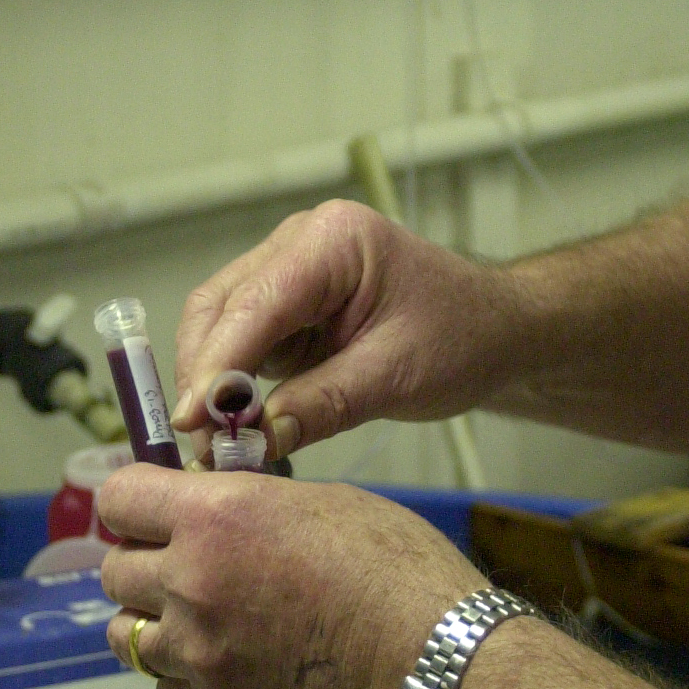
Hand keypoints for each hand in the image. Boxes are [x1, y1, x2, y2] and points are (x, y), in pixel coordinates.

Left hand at [99, 464, 482, 688]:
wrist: (434, 666)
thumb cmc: (397, 567)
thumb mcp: (325, 503)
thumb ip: (255, 508)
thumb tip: (222, 518)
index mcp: (217, 517)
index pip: (121, 498)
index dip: (135, 500)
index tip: (156, 508)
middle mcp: (190, 583)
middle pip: (115, 571)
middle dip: (143, 560)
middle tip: (186, 562)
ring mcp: (198, 655)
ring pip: (126, 636)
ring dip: (153, 621)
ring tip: (198, 617)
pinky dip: (182, 674)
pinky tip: (223, 662)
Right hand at [170, 199, 516, 459]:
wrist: (497, 329)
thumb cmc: (462, 339)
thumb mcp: (394, 377)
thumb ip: (321, 406)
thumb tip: (251, 441)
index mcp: (334, 241)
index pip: (254, 303)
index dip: (216, 366)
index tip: (192, 423)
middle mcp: (301, 241)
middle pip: (220, 307)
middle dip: (205, 378)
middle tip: (205, 446)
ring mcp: (291, 267)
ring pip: (221, 323)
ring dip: (212, 382)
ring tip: (220, 444)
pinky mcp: (290, 299)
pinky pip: (243, 337)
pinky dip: (234, 380)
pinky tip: (239, 424)